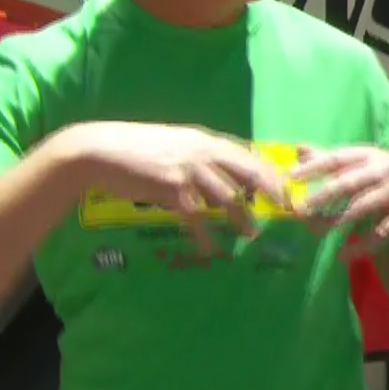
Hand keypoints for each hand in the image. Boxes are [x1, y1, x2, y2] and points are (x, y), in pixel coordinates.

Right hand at [56, 122, 291, 254]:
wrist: (100, 150)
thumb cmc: (137, 149)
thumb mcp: (175, 145)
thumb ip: (200, 157)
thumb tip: (223, 178)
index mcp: (204, 139)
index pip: (247, 154)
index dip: (270, 171)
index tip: (287, 188)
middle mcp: (202, 150)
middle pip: (249, 170)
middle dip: (273, 190)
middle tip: (288, 210)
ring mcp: (188, 168)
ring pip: (228, 194)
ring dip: (242, 217)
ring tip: (252, 233)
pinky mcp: (171, 187)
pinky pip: (197, 216)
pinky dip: (206, 235)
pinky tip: (211, 250)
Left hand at [290, 145, 388, 251]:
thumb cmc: (386, 175)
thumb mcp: (362, 163)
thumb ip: (331, 158)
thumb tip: (298, 148)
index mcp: (368, 155)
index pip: (337, 158)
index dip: (314, 166)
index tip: (290, 177)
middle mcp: (382, 170)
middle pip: (349, 183)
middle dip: (324, 196)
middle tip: (301, 210)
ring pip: (364, 208)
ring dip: (339, 222)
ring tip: (316, 233)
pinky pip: (381, 231)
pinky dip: (362, 244)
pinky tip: (343, 254)